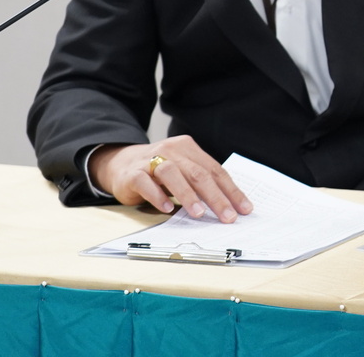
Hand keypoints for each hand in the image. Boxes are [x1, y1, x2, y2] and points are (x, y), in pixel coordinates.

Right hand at [89, 135, 253, 222]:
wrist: (120, 163)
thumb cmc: (158, 171)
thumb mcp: (182, 170)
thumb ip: (201, 181)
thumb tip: (229, 205)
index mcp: (188, 148)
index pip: (215, 170)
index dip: (231, 191)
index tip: (243, 209)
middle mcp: (171, 150)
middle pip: (198, 173)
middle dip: (216, 197)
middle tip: (228, 216)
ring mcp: (150, 160)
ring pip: (173, 174)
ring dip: (188, 195)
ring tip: (199, 213)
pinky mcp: (133, 173)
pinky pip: (146, 183)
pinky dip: (158, 196)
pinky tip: (168, 209)